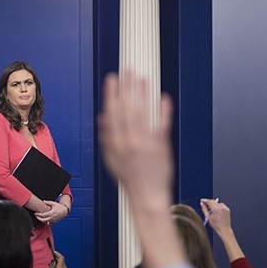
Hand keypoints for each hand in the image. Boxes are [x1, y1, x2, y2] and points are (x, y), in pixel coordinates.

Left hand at [35, 200, 67, 223]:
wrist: (65, 211)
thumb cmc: (59, 207)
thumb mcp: (54, 203)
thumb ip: (48, 202)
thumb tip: (43, 201)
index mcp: (52, 213)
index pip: (43, 215)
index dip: (38, 214)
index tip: (35, 213)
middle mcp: (52, 217)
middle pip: (43, 220)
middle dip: (38, 219)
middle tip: (36, 216)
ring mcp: (53, 220)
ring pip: (45, 222)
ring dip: (41, 220)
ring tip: (38, 217)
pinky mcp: (54, 222)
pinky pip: (48, 222)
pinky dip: (45, 221)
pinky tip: (43, 219)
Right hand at [98, 71, 185, 267]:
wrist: (147, 196)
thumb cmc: (130, 179)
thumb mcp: (111, 160)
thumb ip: (107, 138)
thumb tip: (103, 118)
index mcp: (116, 143)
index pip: (112, 113)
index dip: (112, 94)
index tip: (112, 79)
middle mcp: (129, 141)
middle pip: (127, 109)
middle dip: (127, 88)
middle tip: (128, 71)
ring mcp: (146, 143)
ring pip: (143, 113)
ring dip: (143, 94)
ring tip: (143, 78)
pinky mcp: (161, 146)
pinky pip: (162, 124)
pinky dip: (162, 110)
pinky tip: (163, 97)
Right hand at [200, 198, 231, 233]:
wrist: (224, 229)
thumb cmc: (216, 225)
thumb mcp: (208, 217)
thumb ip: (204, 209)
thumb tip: (202, 204)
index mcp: (216, 209)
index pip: (209, 201)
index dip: (205, 200)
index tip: (202, 200)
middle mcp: (221, 207)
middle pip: (213, 201)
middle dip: (209, 202)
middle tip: (205, 205)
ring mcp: (225, 208)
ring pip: (217, 203)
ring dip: (214, 204)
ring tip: (211, 210)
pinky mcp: (227, 209)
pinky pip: (222, 205)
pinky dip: (218, 206)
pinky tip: (217, 211)